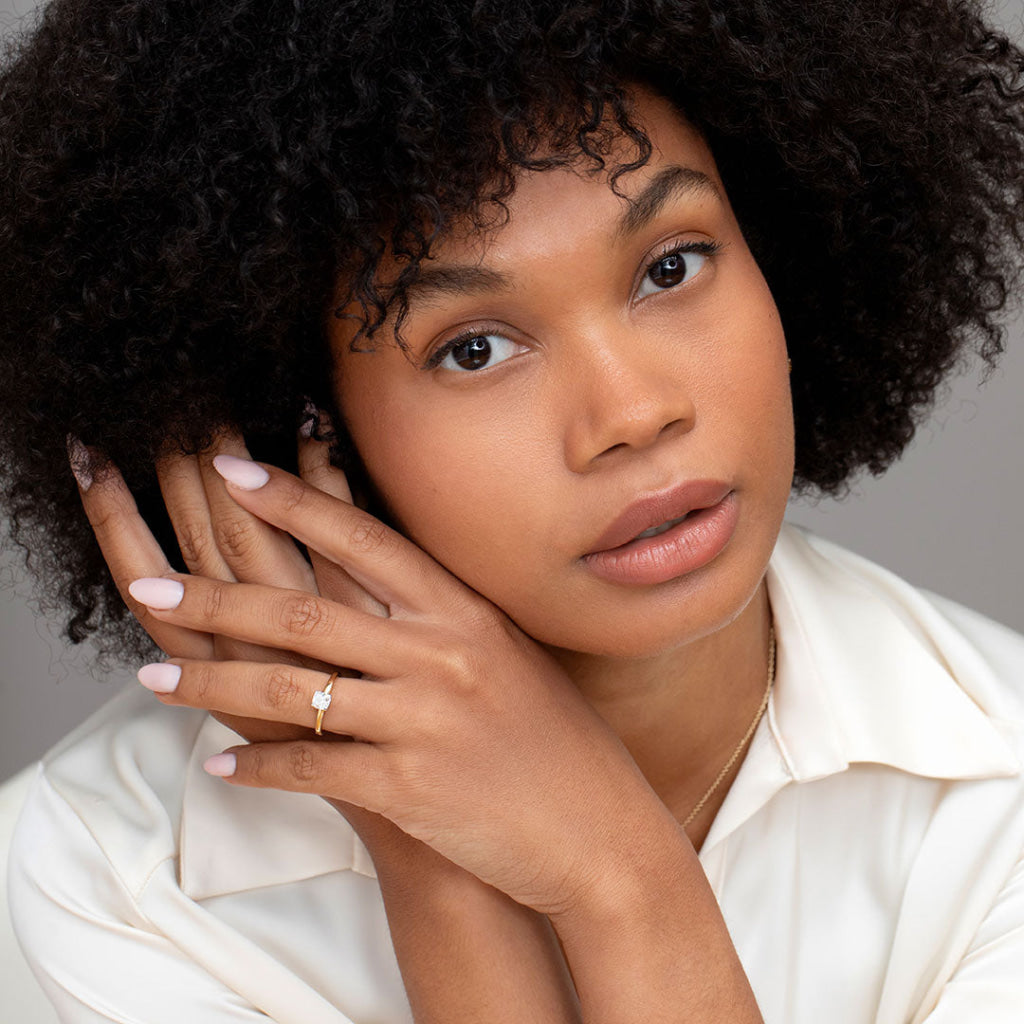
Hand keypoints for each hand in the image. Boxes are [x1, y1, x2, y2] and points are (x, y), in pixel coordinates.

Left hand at [126, 456, 672, 917]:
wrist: (598, 828)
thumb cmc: (553, 738)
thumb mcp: (505, 655)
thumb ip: (441, 618)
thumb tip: (368, 588)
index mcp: (463, 610)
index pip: (362, 539)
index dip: (290, 499)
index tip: (226, 470)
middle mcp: (440, 653)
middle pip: (303, 612)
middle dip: (214, 597)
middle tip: (146, 585)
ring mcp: (423, 718)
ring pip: (291, 688)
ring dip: (211, 681)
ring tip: (152, 677)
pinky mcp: (409, 785)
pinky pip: (311, 768)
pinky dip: (256, 768)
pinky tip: (217, 764)